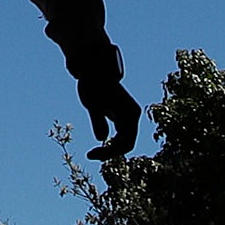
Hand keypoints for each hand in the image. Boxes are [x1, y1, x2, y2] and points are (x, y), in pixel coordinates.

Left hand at [65, 32, 135, 160]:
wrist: (94, 70)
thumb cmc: (93, 84)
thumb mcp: (92, 103)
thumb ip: (98, 120)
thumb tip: (102, 138)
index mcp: (130, 114)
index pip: (125, 143)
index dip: (110, 152)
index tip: (92, 154)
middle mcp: (133, 116)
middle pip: (127, 143)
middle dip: (110, 152)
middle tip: (91, 155)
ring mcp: (128, 115)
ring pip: (124, 140)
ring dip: (111, 148)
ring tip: (94, 153)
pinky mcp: (121, 114)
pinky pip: (120, 134)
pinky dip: (111, 142)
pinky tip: (99, 144)